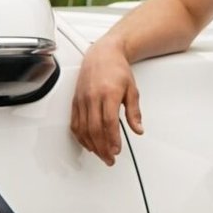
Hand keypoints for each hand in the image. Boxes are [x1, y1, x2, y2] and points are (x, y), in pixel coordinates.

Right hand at [69, 42, 141, 163]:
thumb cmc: (117, 69)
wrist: (102, 53)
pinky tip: (87, 143)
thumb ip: (134, 111)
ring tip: (101, 154)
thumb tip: (138, 129)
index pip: (109, 122)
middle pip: (95, 129)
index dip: (112, 139)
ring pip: (83, 128)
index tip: (117, 150)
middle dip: (102, 147)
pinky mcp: (75, 100)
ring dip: (91, 145)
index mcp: (109, 93)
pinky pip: (75, 122)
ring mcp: (82, 99)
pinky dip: (80, 136)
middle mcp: (93, 97)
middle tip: (110, 159)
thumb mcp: (132, 89)